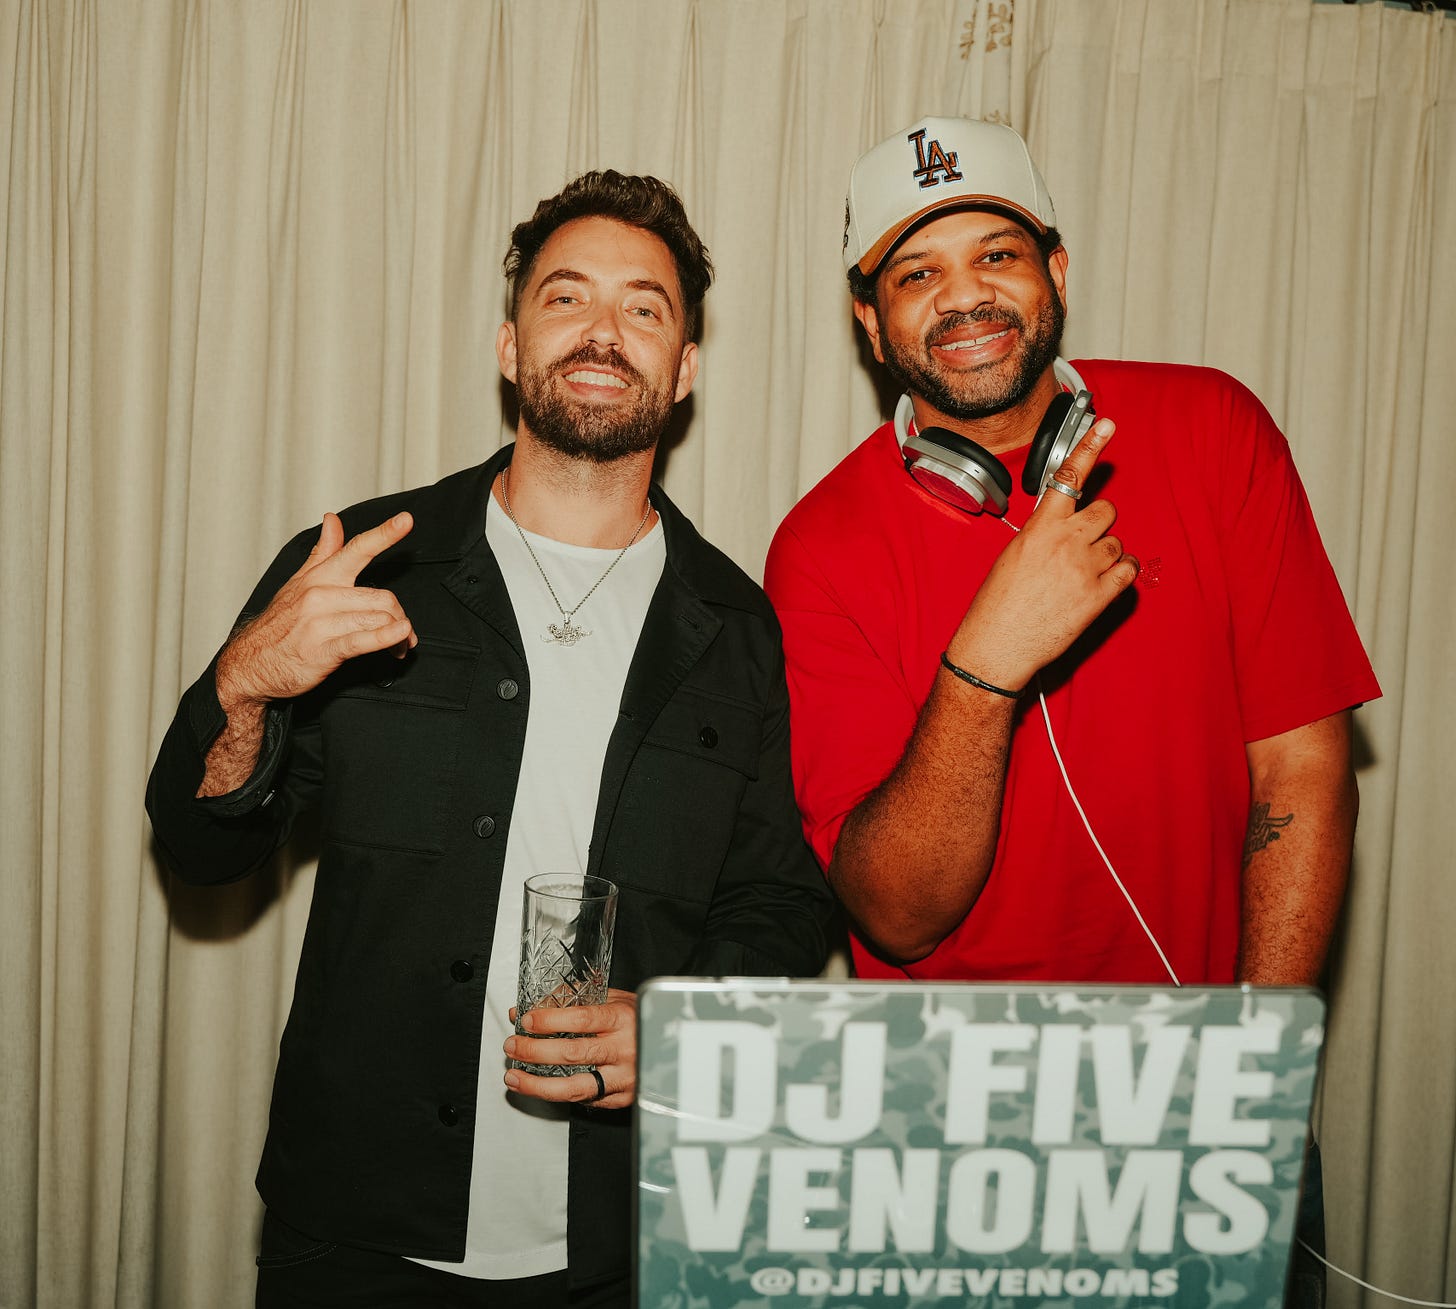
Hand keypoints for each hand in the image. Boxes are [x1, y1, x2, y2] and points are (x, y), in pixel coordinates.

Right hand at [216, 512, 416, 709]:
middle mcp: (321, 595)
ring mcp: (321, 622)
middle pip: (382, 597)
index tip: (406, 520)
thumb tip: (333, 519)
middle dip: (399, 616)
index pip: (356, 549)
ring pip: (378, 618)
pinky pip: (362, 639)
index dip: (384, 534)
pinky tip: (400, 637)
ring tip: (399, 646)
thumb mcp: (299, 582)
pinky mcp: (323, 649)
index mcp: (321, 577)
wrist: (250, 663)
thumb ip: (323, 551)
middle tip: (403, 631)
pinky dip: (386, 638)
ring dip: (399, 635)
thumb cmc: (280, 624)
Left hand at [503, 988, 637, 1109]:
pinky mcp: (622, 1098)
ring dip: (538, 1084)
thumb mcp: (618, 999)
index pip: (580, 1018)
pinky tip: (541, 1088)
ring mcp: (624, 1077)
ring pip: (575, 1087)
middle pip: (572, 1053)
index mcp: (623, 1018)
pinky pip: (586, 1101)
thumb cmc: (641, 1019)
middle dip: (534, 1051)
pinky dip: (560, 1095)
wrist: (676, 1045)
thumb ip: (582, 999)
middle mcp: (624, 1049)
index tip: (526, 1020)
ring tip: (514, 1077)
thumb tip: (539, 1002)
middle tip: (513, 1046)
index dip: (549, 1020)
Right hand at [948, 419, 1137, 690]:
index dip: (1089, 445)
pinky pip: (1128, 571)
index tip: (1106, 423)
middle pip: (1106, 511)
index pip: (1068, 477)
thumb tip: (1063, 530)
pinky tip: (1104, 584)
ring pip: (1116, 543)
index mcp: (1040, 528)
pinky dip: (1121, 574)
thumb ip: (1042, 535)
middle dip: (1099, 524)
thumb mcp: (1012, 556)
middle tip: (1083, 544)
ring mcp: (1086, 568)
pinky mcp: (1099, 595)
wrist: (997, 646)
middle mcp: (1066, 542)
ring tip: (1082, 574)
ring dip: (1106, 554)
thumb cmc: (996, 605)